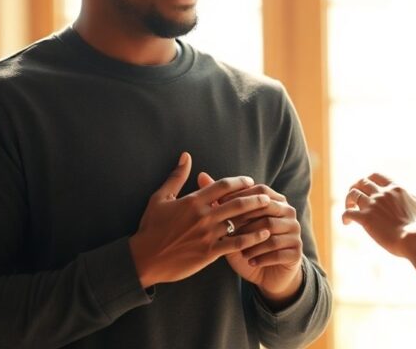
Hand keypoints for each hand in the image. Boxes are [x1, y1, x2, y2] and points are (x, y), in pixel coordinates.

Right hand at [129, 152, 272, 288]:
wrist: (144, 258)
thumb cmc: (151, 227)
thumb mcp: (160, 198)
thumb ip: (176, 177)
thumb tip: (186, 156)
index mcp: (193, 201)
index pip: (222, 186)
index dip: (239, 181)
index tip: (250, 181)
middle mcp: (203, 216)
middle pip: (236, 202)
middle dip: (255, 197)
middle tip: (268, 195)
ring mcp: (207, 235)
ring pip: (239, 222)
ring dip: (257, 216)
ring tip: (271, 212)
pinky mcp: (209, 253)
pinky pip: (236, 244)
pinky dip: (252, 238)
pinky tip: (263, 235)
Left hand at [197, 173, 303, 307]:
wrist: (268, 272)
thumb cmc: (247, 243)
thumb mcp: (232, 223)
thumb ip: (219, 200)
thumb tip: (201, 175)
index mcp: (276, 200)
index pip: (260, 191)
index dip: (240, 197)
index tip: (220, 206)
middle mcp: (289, 212)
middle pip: (266, 210)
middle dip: (245, 221)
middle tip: (228, 232)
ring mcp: (295, 231)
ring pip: (271, 232)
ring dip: (251, 242)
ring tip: (237, 251)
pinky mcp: (296, 251)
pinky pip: (278, 252)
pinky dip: (261, 257)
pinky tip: (248, 261)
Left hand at [342, 173, 415, 258]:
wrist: (414, 239)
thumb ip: (407, 196)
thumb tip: (403, 193)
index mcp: (395, 188)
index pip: (375, 176)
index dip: (367, 180)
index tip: (364, 187)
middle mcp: (382, 193)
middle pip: (361, 182)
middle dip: (355, 188)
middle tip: (353, 198)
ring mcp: (372, 204)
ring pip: (352, 194)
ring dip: (348, 200)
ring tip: (349, 208)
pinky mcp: (365, 218)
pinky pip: (348, 212)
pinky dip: (345, 216)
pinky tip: (347, 223)